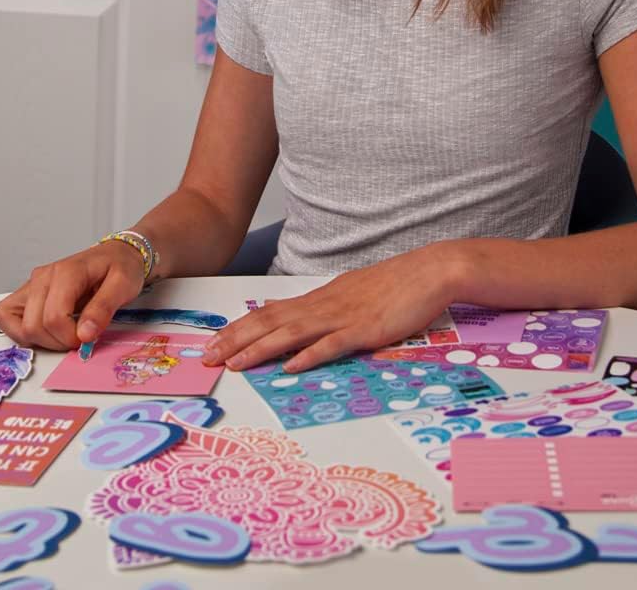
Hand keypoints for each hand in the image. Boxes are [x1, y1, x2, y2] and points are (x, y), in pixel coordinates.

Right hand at [0, 242, 144, 350]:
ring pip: (16, 325)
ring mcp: (32, 284)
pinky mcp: (26, 294)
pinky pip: (6, 317)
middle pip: (33, 326)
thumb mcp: (123, 285)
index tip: (87, 338)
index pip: (54, 317)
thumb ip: (103, 309)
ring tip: (63, 333)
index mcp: (66, 272)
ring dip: (39, 340)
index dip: (70, 337)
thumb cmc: (119, 267)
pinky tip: (44, 331)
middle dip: (56, 342)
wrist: (115, 255)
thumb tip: (85, 335)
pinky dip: (20, 332)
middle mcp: (42, 277)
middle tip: (78, 337)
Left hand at [201, 244, 465, 372]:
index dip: (239, 329)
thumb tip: (299, 325)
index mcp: (318, 299)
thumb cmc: (394, 286)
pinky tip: (290, 366)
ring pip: (291, 334)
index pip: (269, 314)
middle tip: (207, 357)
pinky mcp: (365, 329)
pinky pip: (333, 344)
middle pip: (270, 323)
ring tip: (233, 364)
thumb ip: (325, 311)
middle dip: (236, 341)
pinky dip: (309, 355)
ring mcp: (342, 317)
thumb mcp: (351, 296)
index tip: (214, 342)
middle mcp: (322, 305)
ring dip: (259, 349)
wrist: (429, 270)